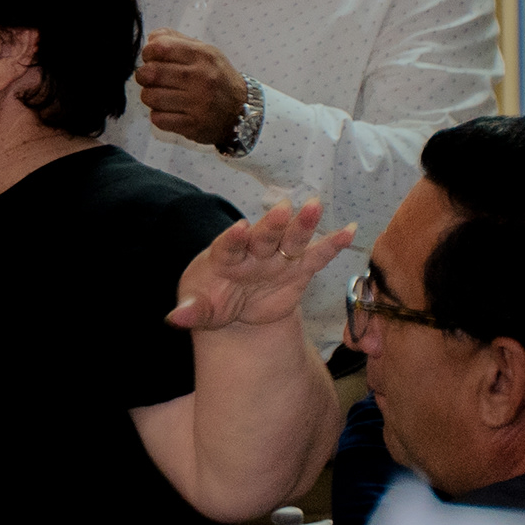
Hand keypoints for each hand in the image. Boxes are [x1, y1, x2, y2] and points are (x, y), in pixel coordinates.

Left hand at [138, 32, 249, 150]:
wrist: (241, 110)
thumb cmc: (216, 77)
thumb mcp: (205, 51)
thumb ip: (175, 40)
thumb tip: (150, 40)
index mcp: (203, 55)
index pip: (160, 47)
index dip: (148, 52)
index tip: (150, 58)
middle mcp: (201, 78)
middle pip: (151, 73)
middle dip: (143, 75)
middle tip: (149, 78)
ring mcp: (198, 103)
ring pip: (150, 97)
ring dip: (149, 96)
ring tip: (159, 95)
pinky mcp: (193, 125)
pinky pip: (158, 118)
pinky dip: (158, 115)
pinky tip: (169, 110)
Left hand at [170, 198, 354, 335]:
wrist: (231, 307)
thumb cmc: (209, 300)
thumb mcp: (199, 309)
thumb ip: (191, 312)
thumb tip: (175, 318)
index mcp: (224, 257)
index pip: (228, 246)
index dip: (233, 239)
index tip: (239, 229)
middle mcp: (252, 252)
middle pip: (262, 236)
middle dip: (271, 224)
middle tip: (282, 208)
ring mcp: (277, 259)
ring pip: (290, 239)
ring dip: (302, 224)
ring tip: (315, 206)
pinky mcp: (297, 270)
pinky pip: (317, 256)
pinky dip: (333, 245)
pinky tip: (349, 231)